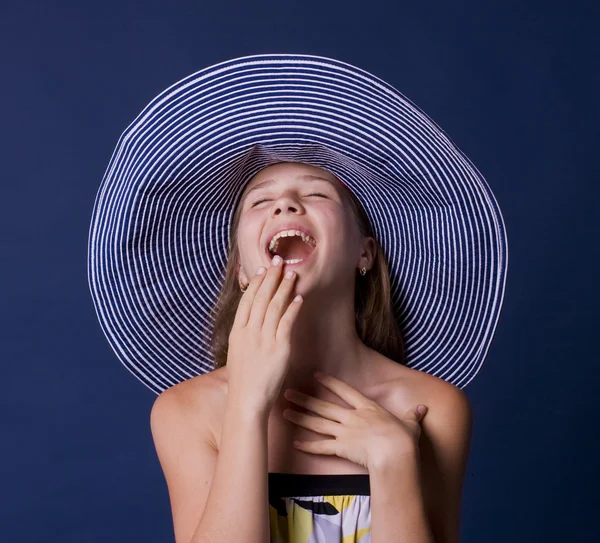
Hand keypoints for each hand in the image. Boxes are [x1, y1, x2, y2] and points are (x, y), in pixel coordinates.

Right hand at [226, 256, 302, 411]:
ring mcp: (264, 339)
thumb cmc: (242, 383)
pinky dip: (293, 308)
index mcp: (237, 333)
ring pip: (275, 306)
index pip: (247, 301)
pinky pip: (287, 323)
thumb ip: (244, 339)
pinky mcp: (279, 348)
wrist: (246, 402)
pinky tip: (299, 298)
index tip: (262, 270)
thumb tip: (250, 328)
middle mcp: (249, 332)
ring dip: (284, 287)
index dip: (256, 284)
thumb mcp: (237, 356)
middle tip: (278, 261)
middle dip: (271, 277)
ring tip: (292, 273)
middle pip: (261, 298)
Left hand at [282, 372, 427, 469]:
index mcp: (367, 408)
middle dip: (305, 399)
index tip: (316, 375)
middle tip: (287, 392)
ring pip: (317, 423)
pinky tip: (295, 443)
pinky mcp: (341, 448)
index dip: (330, 382)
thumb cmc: (404, 439)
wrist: (395, 453)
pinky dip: (308, 446)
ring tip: (284, 412)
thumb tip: (423, 408)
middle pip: (324, 406)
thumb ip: (413, 416)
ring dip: (300, 418)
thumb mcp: (411, 424)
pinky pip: (321, 448)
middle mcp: (352, 417)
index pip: (345, 391)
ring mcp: (345, 432)